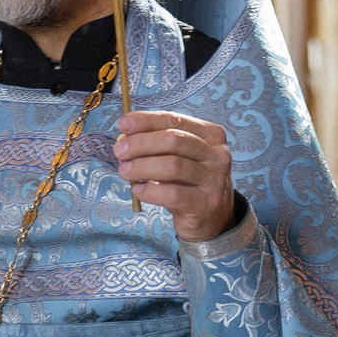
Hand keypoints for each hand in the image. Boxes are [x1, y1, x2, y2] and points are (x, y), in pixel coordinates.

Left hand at [114, 111, 233, 241]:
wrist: (211, 216)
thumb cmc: (189, 181)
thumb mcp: (178, 156)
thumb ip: (156, 144)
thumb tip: (125, 138)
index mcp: (211, 134)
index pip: (175, 119)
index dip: (146, 120)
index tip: (122, 124)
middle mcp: (217, 154)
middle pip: (174, 140)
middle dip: (141, 143)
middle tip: (119, 151)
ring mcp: (214, 180)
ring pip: (173, 166)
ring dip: (142, 167)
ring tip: (125, 171)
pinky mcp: (206, 204)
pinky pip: (173, 194)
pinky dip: (150, 191)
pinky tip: (138, 191)